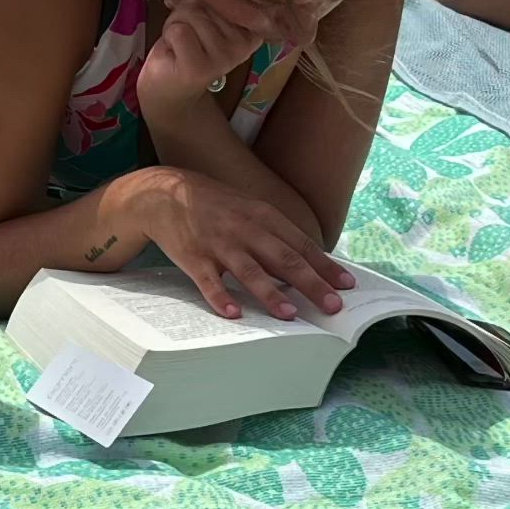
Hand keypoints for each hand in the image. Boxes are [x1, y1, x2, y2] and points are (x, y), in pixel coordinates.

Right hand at [129, 167, 353, 320]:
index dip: (325, 266)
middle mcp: (244, 229)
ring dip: (271, 293)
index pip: (301, 245)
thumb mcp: (248, 209)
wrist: (163, 194)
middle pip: (283, 259)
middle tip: (332, 305)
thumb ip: (274, 234)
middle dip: (311, 283)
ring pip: (250, 271)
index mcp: (262, 216)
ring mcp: (218, 244)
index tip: (346, 285)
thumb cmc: (214, 205)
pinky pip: (209, 282)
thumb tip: (306, 262)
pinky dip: (221, 298)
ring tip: (290, 314)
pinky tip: (234, 314)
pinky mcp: (193, 258)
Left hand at [137, 0, 259, 127]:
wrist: (169, 86)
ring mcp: (225, 56)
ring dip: (175, 25)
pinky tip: (174, 52)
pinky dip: (169, 36)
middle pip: (204, 2)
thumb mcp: (199, 14)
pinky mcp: (201, 67)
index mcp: (251, 27)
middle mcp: (244, 43)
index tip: (199, 17)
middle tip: (186, 37)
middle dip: (185, 13)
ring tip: (180, 44)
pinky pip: (179, 31)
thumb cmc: (186, 45)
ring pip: (191, 14)